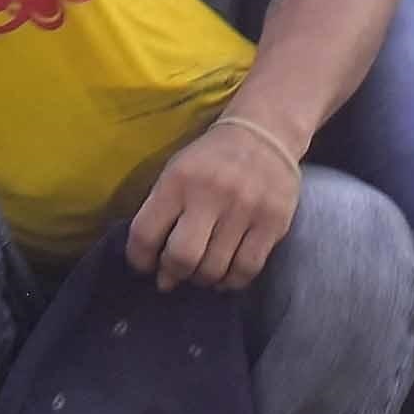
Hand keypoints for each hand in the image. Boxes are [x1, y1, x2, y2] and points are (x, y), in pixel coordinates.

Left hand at [126, 114, 298, 285]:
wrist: (266, 132)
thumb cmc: (212, 159)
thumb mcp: (176, 172)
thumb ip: (161, 214)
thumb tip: (159, 271)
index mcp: (178, 180)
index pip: (145, 234)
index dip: (139, 259)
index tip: (146, 264)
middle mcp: (211, 193)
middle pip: (182, 257)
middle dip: (173, 273)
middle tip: (175, 273)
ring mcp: (245, 209)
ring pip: (215, 269)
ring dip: (202, 279)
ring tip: (201, 271)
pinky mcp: (273, 222)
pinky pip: (247, 269)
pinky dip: (231, 281)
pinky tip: (225, 275)